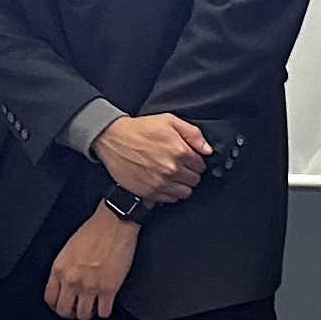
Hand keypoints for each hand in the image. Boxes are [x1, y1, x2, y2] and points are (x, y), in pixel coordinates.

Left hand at [43, 205, 138, 319]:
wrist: (113, 224)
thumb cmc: (94, 231)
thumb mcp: (68, 249)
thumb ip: (64, 268)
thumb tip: (64, 282)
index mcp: (59, 268)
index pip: (50, 298)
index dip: (56, 305)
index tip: (63, 305)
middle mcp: (72, 280)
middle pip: (64, 311)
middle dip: (71, 312)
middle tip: (78, 308)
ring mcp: (90, 286)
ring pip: (84, 315)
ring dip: (89, 312)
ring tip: (94, 305)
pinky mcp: (108, 289)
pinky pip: (104, 313)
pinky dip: (105, 311)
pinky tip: (106, 303)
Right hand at [91, 111, 211, 206]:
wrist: (113, 139)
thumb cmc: (140, 129)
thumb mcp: (169, 120)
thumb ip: (193, 134)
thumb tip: (207, 149)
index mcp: (180, 151)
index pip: (201, 166)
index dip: (196, 161)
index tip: (189, 159)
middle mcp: (172, 169)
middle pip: (195, 180)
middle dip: (190, 173)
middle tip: (180, 167)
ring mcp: (160, 183)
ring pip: (185, 192)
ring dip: (182, 185)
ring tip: (173, 176)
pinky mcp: (149, 192)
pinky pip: (170, 199)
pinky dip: (170, 193)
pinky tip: (163, 182)